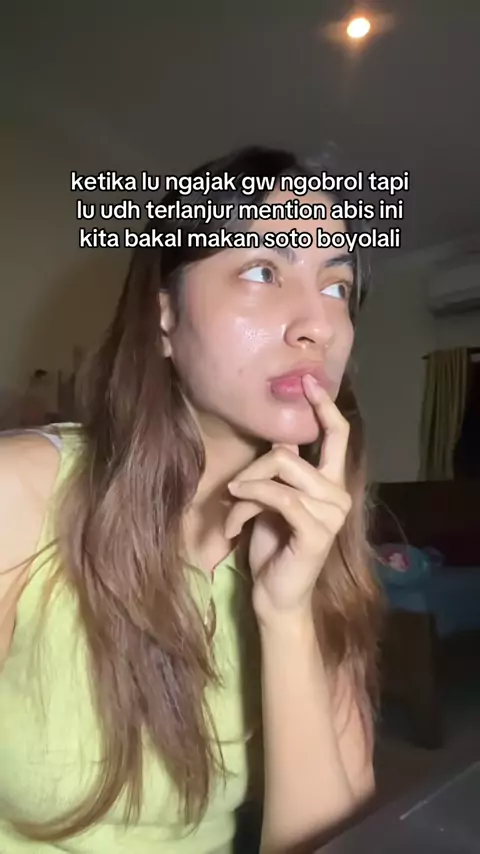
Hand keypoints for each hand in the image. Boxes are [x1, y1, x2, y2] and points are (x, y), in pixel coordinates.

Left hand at [225, 374, 351, 627]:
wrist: (277, 595)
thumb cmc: (273, 546)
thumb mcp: (274, 500)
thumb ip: (283, 470)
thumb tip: (281, 436)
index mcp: (332, 483)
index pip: (337, 434)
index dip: (324, 406)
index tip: (309, 380)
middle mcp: (339, 494)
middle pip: (289, 452)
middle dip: (254, 466)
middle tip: (235, 489)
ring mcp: (332, 513)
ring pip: (280, 471)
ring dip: (246, 489)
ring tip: (233, 511)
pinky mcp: (317, 531)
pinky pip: (279, 497)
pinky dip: (251, 501)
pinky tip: (235, 519)